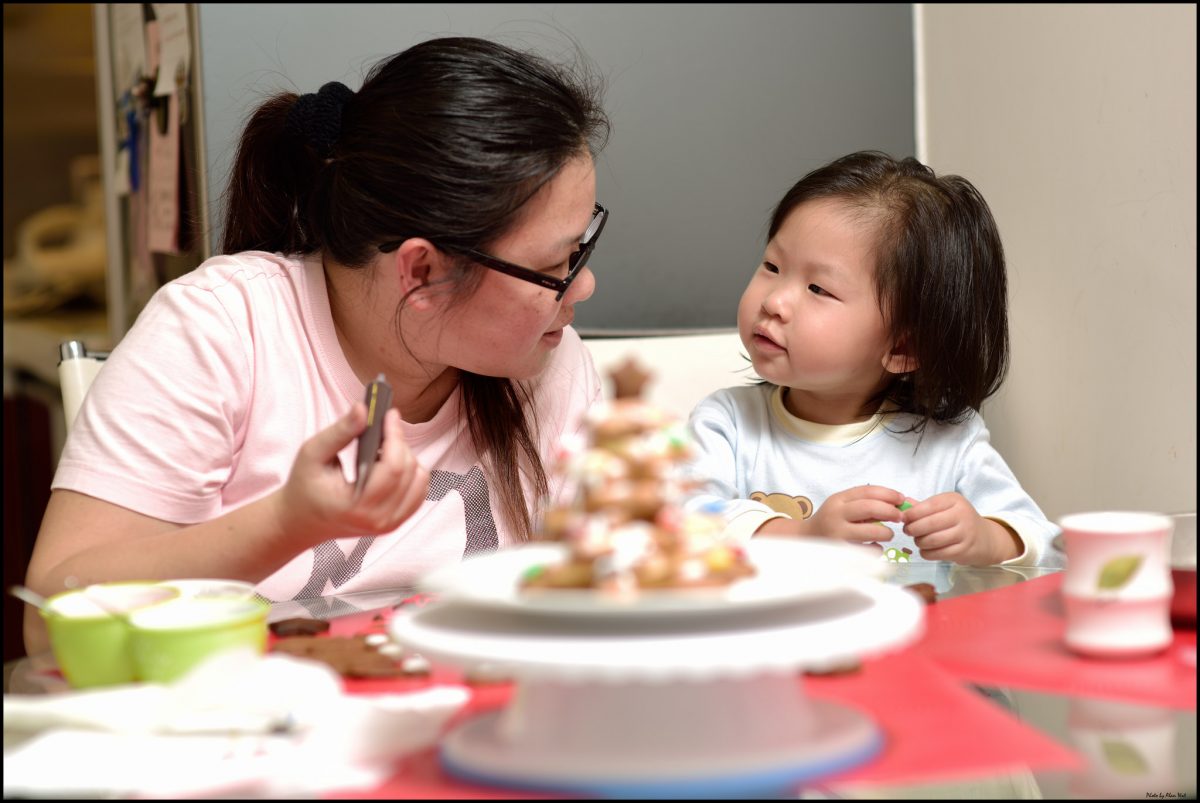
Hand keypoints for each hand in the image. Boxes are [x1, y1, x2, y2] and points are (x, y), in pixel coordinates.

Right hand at [278, 403, 429, 544]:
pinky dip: (411, 472)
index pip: (393, 468)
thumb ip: (339, 431)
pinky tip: (388, 465)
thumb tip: (363, 408)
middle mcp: (378, 520)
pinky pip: (419, 491)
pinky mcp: (396, 522)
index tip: (390, 414)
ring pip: (419, 480)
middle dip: (399, 442)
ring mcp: (390, 524)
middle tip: (382, 427)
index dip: (395, 436)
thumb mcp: (312, 454)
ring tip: (381, 450)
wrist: (303, 522)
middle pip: (408, 470)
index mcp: (356, 506)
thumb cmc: (305, 486)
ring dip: (405, 457)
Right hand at [798, 485, 905, 542]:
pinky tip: (873, 547)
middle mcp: (835, 515)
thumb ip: (863, 502)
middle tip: (900, 517)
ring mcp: (837, 535)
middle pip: (870, 508)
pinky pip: (870, 551)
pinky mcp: (841, 553)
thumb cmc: (830, 521)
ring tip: (887, 534)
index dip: (888, 493)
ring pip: (873, 532)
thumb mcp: (841, 506)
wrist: (805, 541)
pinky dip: (877, 549)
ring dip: (887, 533)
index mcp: (837, 500)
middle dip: (891, 511)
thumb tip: (897, 503)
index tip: (901, 499)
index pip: (867, 491)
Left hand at [902, 492, 1020, 564]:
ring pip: (931, 540)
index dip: (911, 514)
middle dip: (912, 529)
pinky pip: (938, 553)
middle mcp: (961, 514)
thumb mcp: (944, 507)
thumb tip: (902, 505)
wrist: (985, 538)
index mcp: (954, 500)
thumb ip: (923, 506)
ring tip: (918, 540)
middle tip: (908, 531)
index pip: (927, 506)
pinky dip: (926, 553)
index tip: (903, 519)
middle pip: (928, 524)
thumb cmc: (959, 520)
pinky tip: (925, 550)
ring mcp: (964, 533)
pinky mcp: (964, 550)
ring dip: (919, 542)